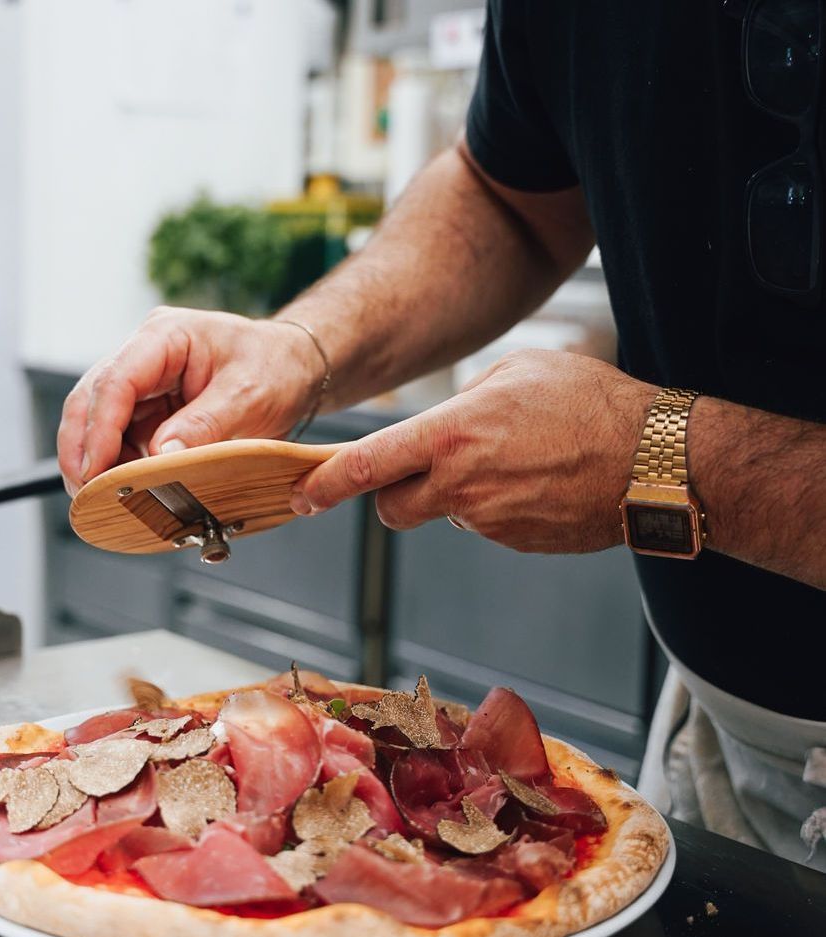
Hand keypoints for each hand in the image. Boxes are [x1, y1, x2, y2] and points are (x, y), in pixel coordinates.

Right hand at [58, 308, 323, 494]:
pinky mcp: (151, 410)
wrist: (295, 368)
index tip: (95, 470)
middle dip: (82, 448)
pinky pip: (123, 439)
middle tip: (84, 493)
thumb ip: (205, 426)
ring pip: (100, 422)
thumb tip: (162, 456)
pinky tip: (126, 489)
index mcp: (166, 336)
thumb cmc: (277, 368)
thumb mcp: (249, 397)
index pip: (116, 381)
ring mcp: (146, 384)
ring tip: (103, 499)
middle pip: (92, 399)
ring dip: (97, 461)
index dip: (99, 429)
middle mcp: (146, 355)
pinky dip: (120, 466)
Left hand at [292, 349, 655, 553]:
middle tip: (418, 471)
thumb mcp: (516, 371)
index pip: (365, 467)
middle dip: (394, 496)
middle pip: (393, 509)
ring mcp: (488, 522)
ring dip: (456, 497)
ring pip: (445, 517)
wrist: (655, 461)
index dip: (324, 484)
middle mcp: (460, 486)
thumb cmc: (591, 404)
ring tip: (510, 462)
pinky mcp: (514, 543)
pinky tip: (534, 483)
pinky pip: (486, 527)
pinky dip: (495, 510)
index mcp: (449, 436)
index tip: (301, 495)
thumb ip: (463, 400)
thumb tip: (442, 423)